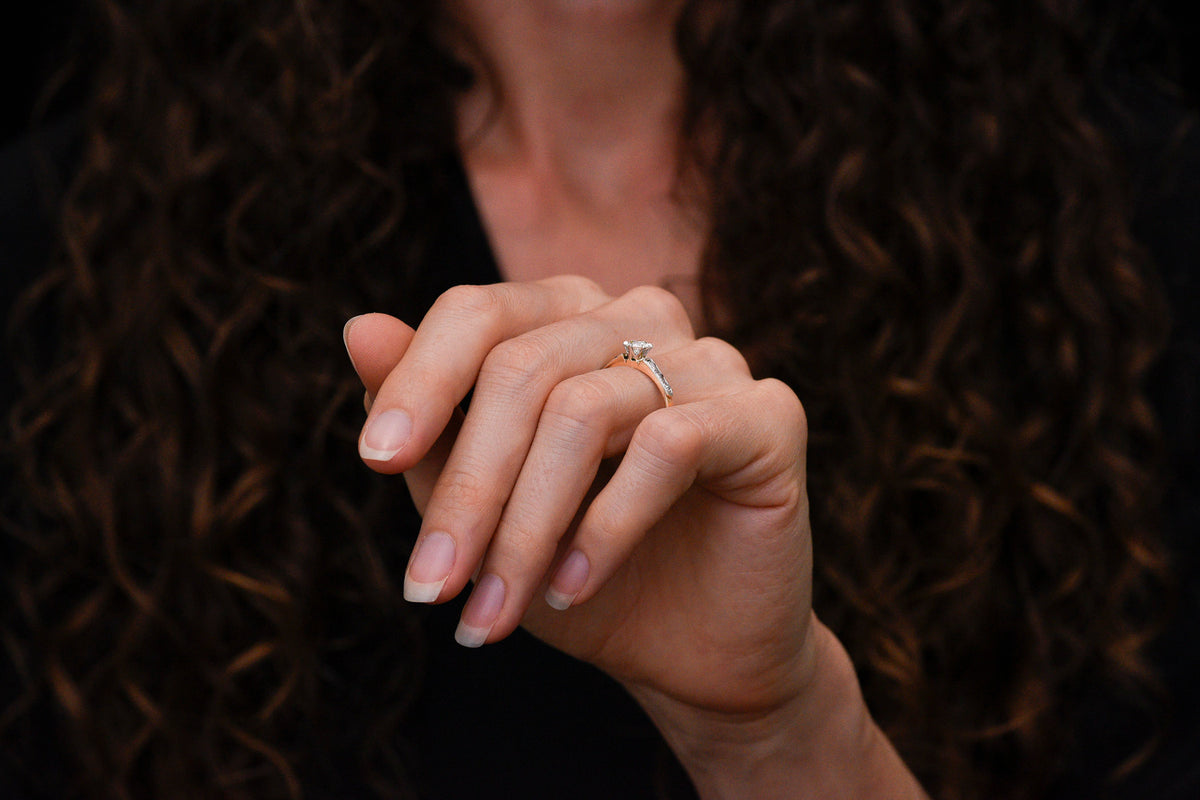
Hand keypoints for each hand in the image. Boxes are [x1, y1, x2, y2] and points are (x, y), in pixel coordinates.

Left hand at [344, 277, 924, 797]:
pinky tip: (573, 590)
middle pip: (523, 369)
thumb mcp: (484, 505)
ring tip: (493, 611)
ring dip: (525, 528)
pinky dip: (606, 527)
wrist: (693, 651)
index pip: (479, 314)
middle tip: (430, 589)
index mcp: (569, 321)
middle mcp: (640, 319)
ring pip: (585, 411)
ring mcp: (710, 360)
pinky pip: (667, 446)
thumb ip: (429, 423)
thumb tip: (356, 329)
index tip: (375, 464)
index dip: (420, 381)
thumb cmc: (576, 570)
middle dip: (468, 490)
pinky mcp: (768, 414)